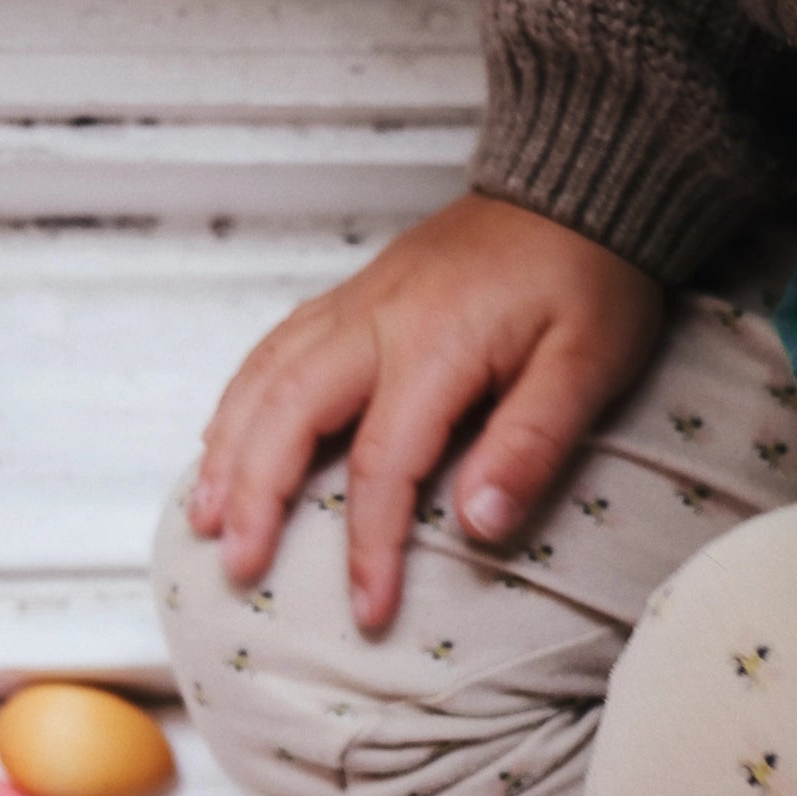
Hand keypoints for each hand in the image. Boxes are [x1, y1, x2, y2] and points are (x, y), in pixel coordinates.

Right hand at [188, 195, 663, 628]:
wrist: (577, 185)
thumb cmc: (591, 278)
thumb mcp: (588, 365)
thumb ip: (532, 444)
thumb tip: (477, 524)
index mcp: (435, 344)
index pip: (384, 464)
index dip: (371, 546)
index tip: (369, 610)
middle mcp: (377, 320)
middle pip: (289, 413)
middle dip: (255, 496)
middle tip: (237, 565)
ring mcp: (357, 303)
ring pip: (266, 377)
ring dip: (228, 450)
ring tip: (205, 518)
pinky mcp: (354, 297)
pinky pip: (275, 350)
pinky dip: (239, 402)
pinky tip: (224, 444)